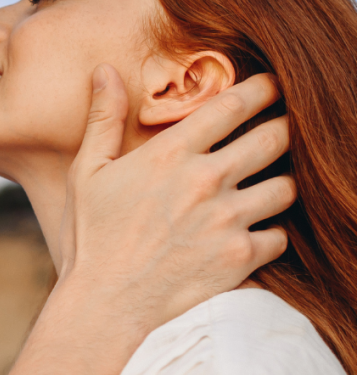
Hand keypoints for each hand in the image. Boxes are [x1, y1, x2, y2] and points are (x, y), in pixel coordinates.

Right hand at [59, 66, 294, 331]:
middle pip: (274, 138)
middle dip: (286, 127)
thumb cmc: (90, 237)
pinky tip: (256, 231)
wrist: (105, 304)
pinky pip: (281, 235)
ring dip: (283, 182)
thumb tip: (105, 70)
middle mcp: (205, 181)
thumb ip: (103, 118)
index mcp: (170, 154)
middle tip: (285, 127)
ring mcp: (227, 220)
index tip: (272, 85)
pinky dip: (272, 232)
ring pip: (287, 187)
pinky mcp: (241, 257)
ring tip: (272, 182)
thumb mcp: (87, 172)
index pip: (233, 105)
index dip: (261, 89)